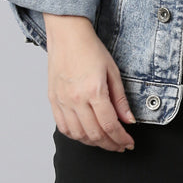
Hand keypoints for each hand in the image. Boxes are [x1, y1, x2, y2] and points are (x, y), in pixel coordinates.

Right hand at [42, 14, 136, 150]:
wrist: (67, 35)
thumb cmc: (90, 49)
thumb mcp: (113, 72)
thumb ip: (120, 99)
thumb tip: (128, 121)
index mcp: (94, 91)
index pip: (110, 126)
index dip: (121, 139)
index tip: (129, 143)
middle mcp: (76, 99)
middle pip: (95, 134)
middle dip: (111, 145)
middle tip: (120, 146)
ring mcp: (62, 101)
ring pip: (78, 135)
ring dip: (94, 143)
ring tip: (106, 142)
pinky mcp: (53, 100)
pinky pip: (63, 127)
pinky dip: (76, 136)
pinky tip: (86, 135)